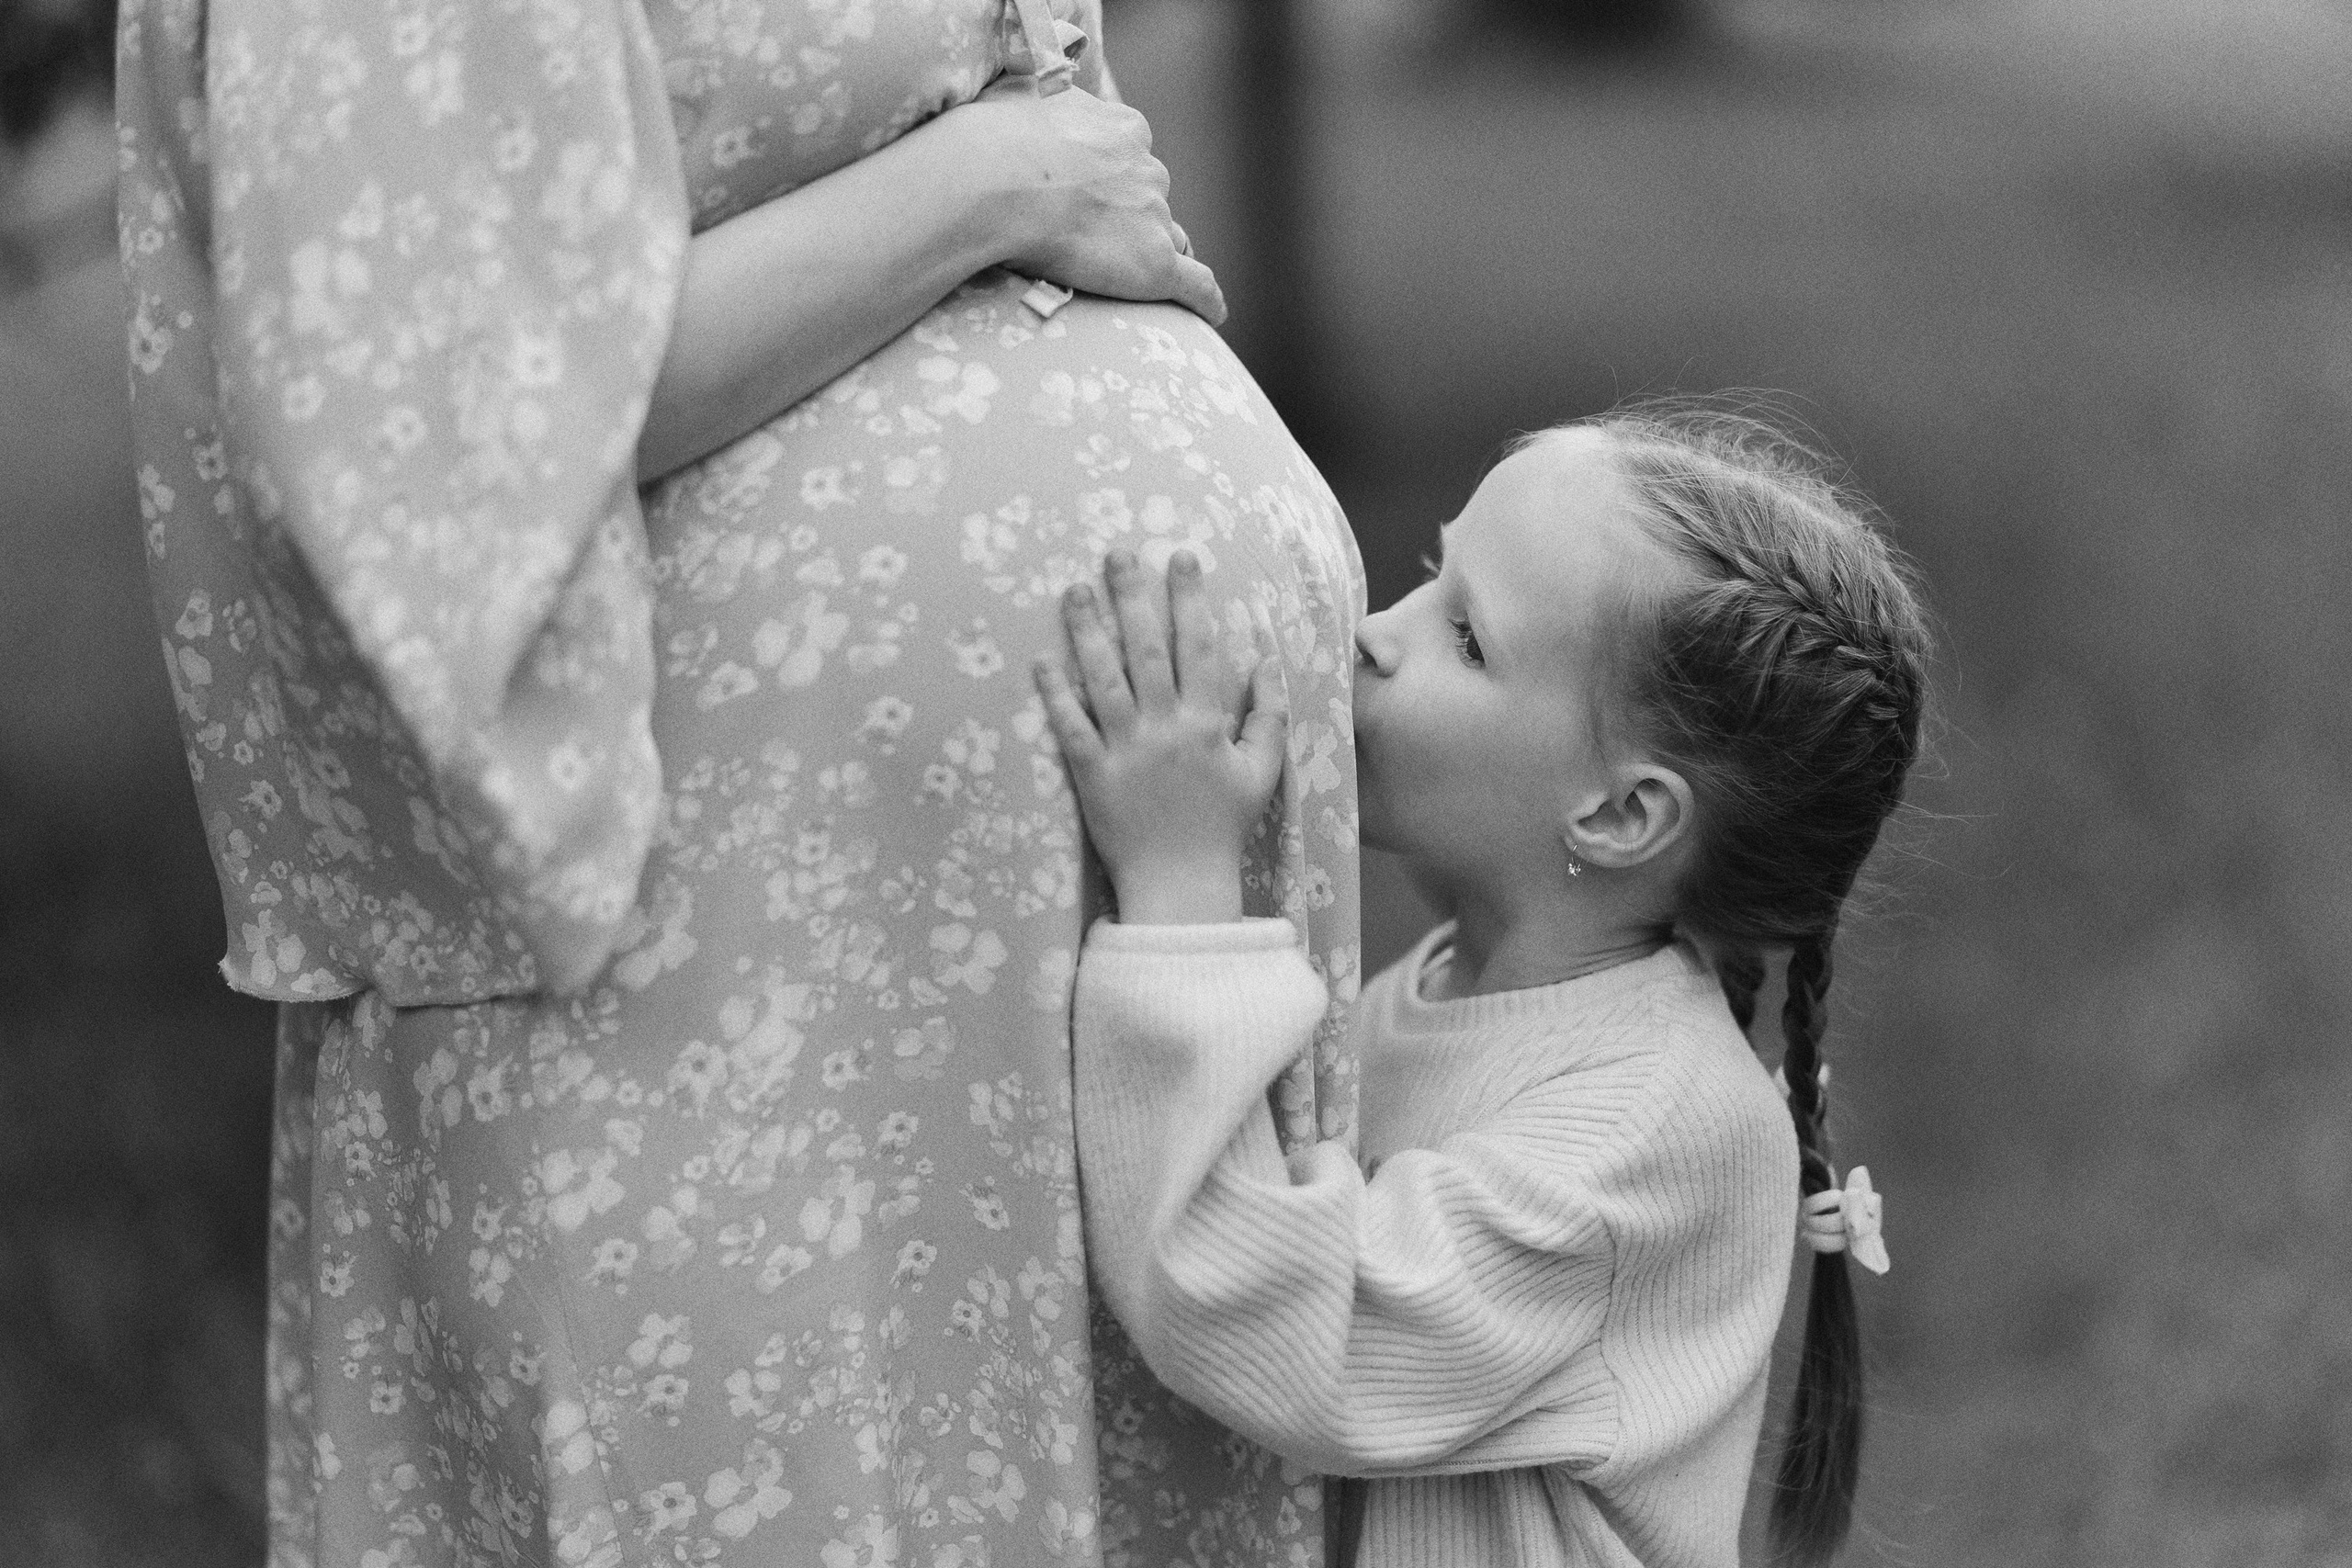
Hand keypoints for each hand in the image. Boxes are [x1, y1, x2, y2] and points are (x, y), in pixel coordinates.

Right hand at [955, 84, 1225, 325]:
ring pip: (1168, 239)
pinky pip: (1197, 286)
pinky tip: (1210, 314)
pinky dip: (1205, 300)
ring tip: (1131, 276)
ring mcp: (1155, 217)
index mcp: (1124, 129)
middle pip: (1152, 199)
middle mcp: (1148, 169)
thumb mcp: (1024, 91)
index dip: (1115, 179)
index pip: (1134, 156)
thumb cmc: (996, 137)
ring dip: (1152, 253)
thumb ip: (1047, 89)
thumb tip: (1053, 68)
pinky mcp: (1156, 265)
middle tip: (1093, 239)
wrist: (995, 180)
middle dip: (1132, 216)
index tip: (1092, 193)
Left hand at [1036, 549, 1286, 923]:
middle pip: (1145, 649)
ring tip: (1075, 589)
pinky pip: (1070, 727)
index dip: (1190, 599)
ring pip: (1102, 677)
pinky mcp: (1092, 774)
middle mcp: (1165, 728)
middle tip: (1118, 552)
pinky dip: (1055, 693)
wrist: (1182, 885)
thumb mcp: (1262, 771)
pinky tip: (1042, 660)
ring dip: (1087, 630)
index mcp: (1207, 723)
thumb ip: (1268, 715)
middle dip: (1133, 595)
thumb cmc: (1222, 826)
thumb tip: (1266, 660)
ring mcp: (1125, 750)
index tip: (1181, 558)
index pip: (1198, 647)